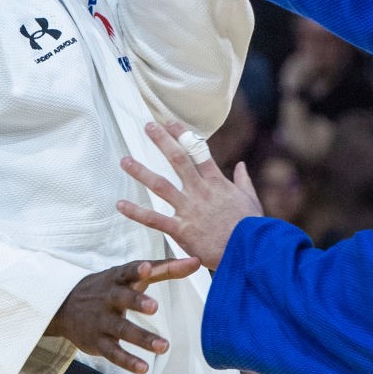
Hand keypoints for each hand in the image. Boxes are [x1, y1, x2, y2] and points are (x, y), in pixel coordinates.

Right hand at [45, 256, 199, 373]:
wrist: (65, 305)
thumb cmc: (110, 287)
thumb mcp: (132, 275)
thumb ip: (164, 269)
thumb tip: (196, 262)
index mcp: (118, 279)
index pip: (128, 272)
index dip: (138, 270)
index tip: (148, 268)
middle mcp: (109, 298)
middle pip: (122, 299)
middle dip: (137, 302)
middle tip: (154, 306)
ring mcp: (102, 320)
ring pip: (121, 329)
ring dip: (141, 338)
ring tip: (164, 347)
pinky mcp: (98, 341)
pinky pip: (113, 352)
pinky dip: (127, 360)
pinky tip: (144, 367)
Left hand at [117, 121, 263, 268]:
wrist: (249, 250)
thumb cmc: (251, 227)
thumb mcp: (251, 199)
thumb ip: (244, 180)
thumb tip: (241, 164)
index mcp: (217, 182)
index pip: (198, 152)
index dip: (183, 135)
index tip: (170, 122)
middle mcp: (200, 191)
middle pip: (178, 159)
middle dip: (162, 141)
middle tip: (148, 126)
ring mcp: (189, 209)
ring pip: (160, 185)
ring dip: (141, 172)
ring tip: (125, 161)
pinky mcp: (181, 229)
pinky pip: (154, 219)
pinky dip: (136, 212)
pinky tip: (121, 204)